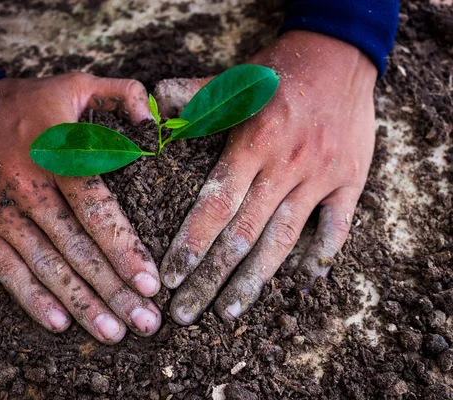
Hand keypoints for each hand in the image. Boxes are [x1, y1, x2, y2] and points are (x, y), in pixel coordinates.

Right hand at [0, 73, 161, 342]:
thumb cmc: (24, 104)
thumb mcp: (75, 84)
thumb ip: (122, 94)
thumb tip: (155, 121)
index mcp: (57, 153)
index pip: (96, 210)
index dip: (124, 249)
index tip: (151, 283)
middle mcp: (27, 187)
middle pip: (77, 248)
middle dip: (113, 290)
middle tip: (146, 323)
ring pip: (45, 266)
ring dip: (81, 303)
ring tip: (112, 333)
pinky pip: (5, 269)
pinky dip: (31, 298)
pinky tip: (59, 324)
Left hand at [155, 31, 376, 324]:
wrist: (341, 55)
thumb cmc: (279, 71)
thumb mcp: (234, 79)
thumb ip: (192, 98)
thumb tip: (150, 108)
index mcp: (253, 143)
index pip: (215, 204)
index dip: (191, 243)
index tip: (170, 278)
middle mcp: (285, 166)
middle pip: (242, 234)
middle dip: (211, 277)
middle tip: (186, 314)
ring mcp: (321, 177)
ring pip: (284, 240)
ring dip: (255, 281)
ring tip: (228, 311)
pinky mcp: (350, 181)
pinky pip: (337, 227)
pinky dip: (321, 255)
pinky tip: (303, 282)